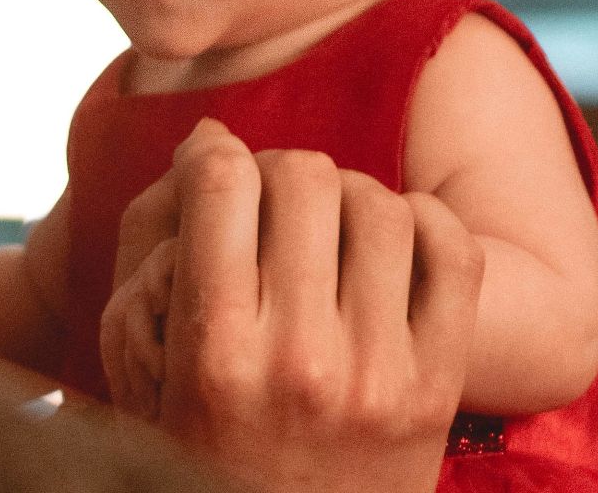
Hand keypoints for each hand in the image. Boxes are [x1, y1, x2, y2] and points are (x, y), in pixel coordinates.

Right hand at [106, 119, 483, 492]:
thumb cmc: (204, 456)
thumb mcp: (145, 379)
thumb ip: (152, 263)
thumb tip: (207, 141)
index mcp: (214, 355)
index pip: (221, 185)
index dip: (213, 154)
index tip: (213, 164)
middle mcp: (299, 360)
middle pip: (302, 179)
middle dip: (279, 170)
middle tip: (273, 194)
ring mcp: (378, 373)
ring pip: (379, 205)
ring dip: (350, 194)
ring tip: (331, 221)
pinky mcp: (438, 386)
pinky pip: (453, 253)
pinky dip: (427, 222)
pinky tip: (394, 240)